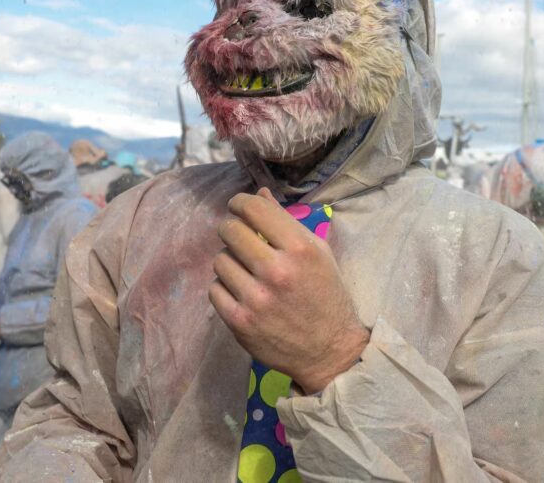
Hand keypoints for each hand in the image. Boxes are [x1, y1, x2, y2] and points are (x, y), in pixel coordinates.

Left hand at [210, 189, 369, 393]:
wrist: (329, 350)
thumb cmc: (326, 295)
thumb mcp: (318, 252)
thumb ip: (286, 222)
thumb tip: (258, 193)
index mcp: (300, 248)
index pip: (254, 209)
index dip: (241, 202)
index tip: (239, 206)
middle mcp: (276, 270)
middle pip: (230, 230)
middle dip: (232, 228)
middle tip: (239, 237)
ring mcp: (255, 298)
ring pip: (220, 260)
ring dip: (230, 261)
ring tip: (246, 270)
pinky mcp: (239, 322)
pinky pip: (214, 289)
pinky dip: (225, 287)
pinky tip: (242, 292)